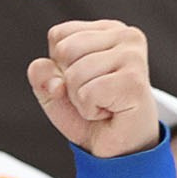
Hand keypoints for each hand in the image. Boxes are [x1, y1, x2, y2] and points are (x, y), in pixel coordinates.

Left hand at [30, 19, 159, 158]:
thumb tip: (41, 66)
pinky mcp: (135, 81)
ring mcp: (133, 57)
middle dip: (68, 82)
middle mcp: (126, 36)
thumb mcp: (55, 90)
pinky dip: (90, 110)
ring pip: (75, 74)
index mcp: (107, 30)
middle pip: (64, 50)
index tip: (83, 80)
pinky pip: (88, 93)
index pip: (58, 36)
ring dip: (80, 99)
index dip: (59, 65)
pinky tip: (109, 111)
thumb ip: (41, 74)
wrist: (117, 147)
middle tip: (93, 95)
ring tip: (102, 103)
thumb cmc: (91, 113)